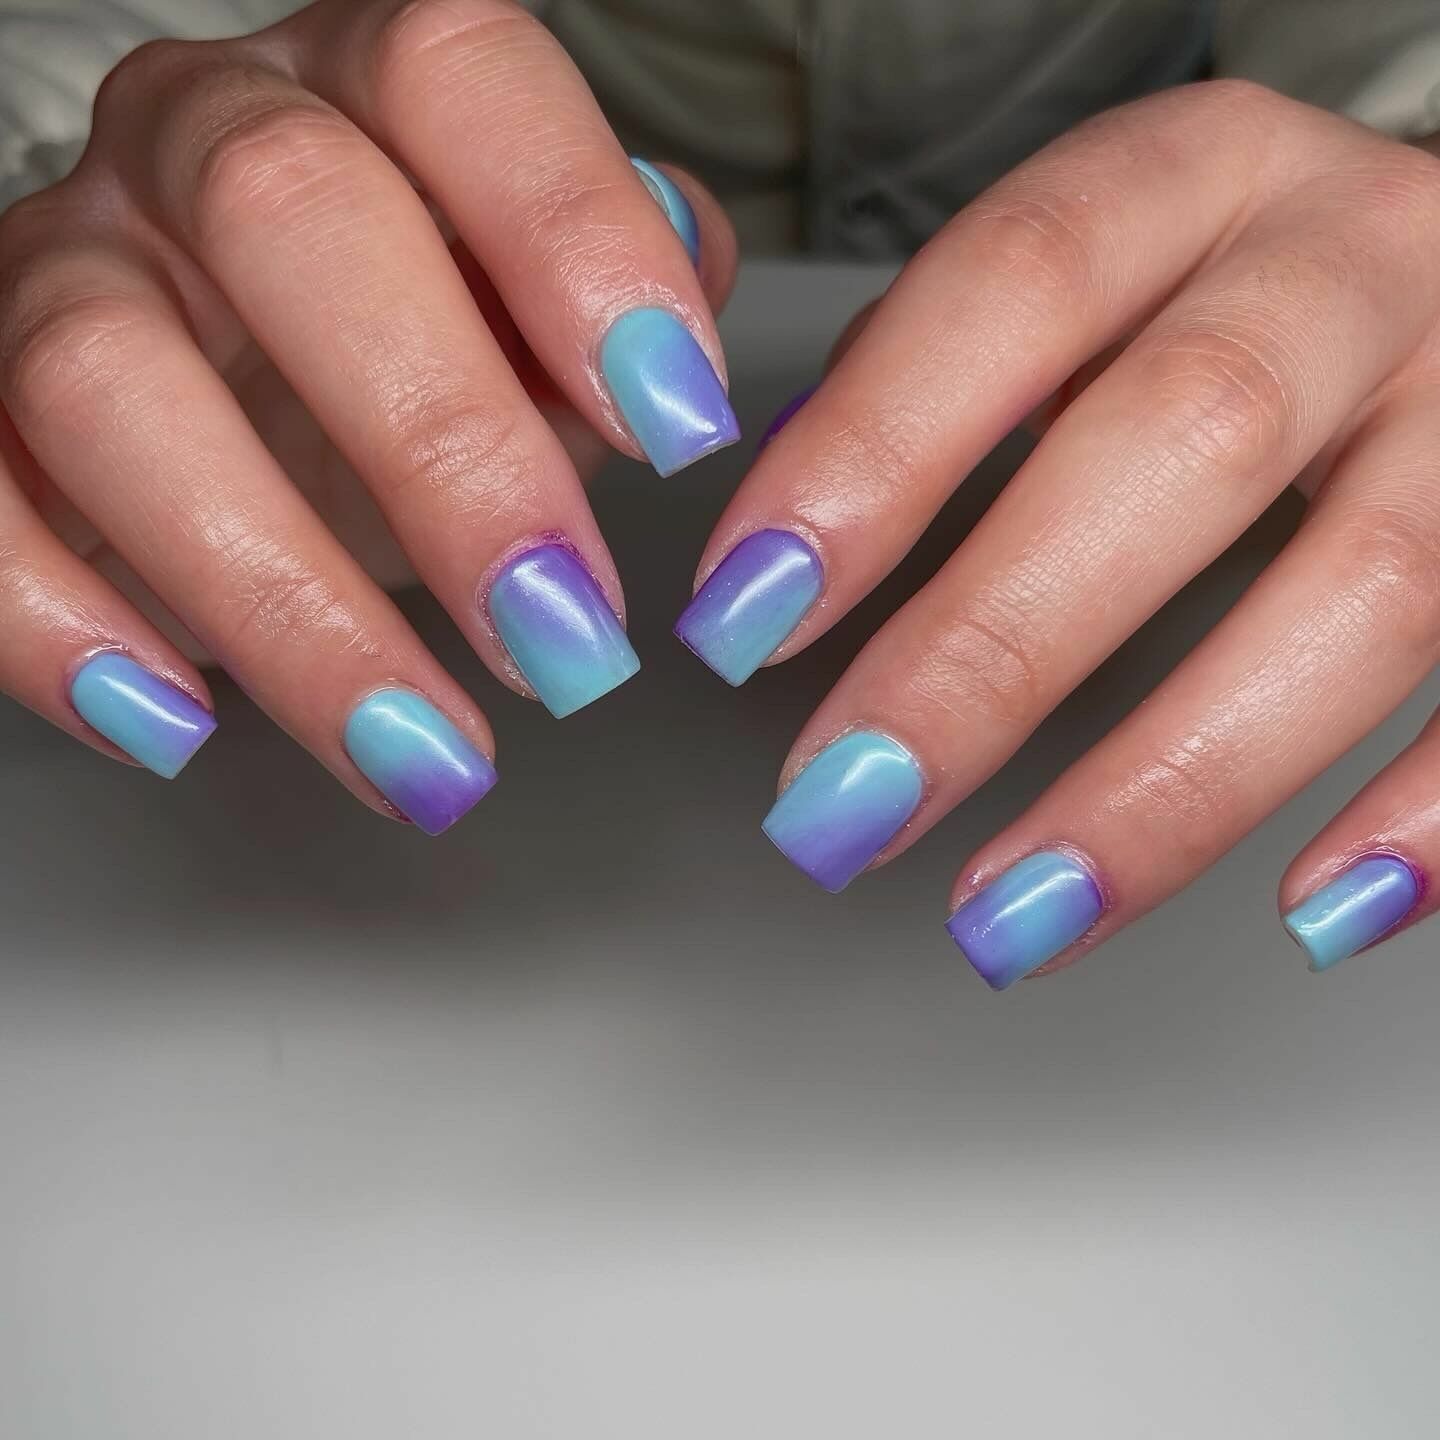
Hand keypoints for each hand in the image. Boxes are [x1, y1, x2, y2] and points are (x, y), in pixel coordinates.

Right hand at [0, 0, 736, 829]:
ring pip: (112, 381)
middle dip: (449, 453)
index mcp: (369, 92)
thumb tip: (680, 325)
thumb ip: (616, 297)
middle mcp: (200, 138)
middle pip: (295, 221)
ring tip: (425, 755)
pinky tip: (180, 725)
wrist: (229, 384)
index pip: (464, 79)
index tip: (679, 427)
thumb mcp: (531, 314)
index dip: (576, 240)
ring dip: (287, 600)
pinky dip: (58, 623)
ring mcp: (64, 262)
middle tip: (567, 638)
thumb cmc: (406, 345)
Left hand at [677, 81, 1439, 979]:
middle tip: (844, 802)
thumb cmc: (1214, 281)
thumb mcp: (1078, 272)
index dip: (868, 459)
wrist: (1435, 264)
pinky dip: (1429, 808)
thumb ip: (936, 375)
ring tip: (1014, 916)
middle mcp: (1357, 258)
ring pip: (1364, 588)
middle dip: (990, 651)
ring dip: (1169, 782)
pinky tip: (1310, 911)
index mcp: (1195, 177)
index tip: (746, 619)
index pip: (1011, 287)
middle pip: (1182, 441)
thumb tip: (788, 537)